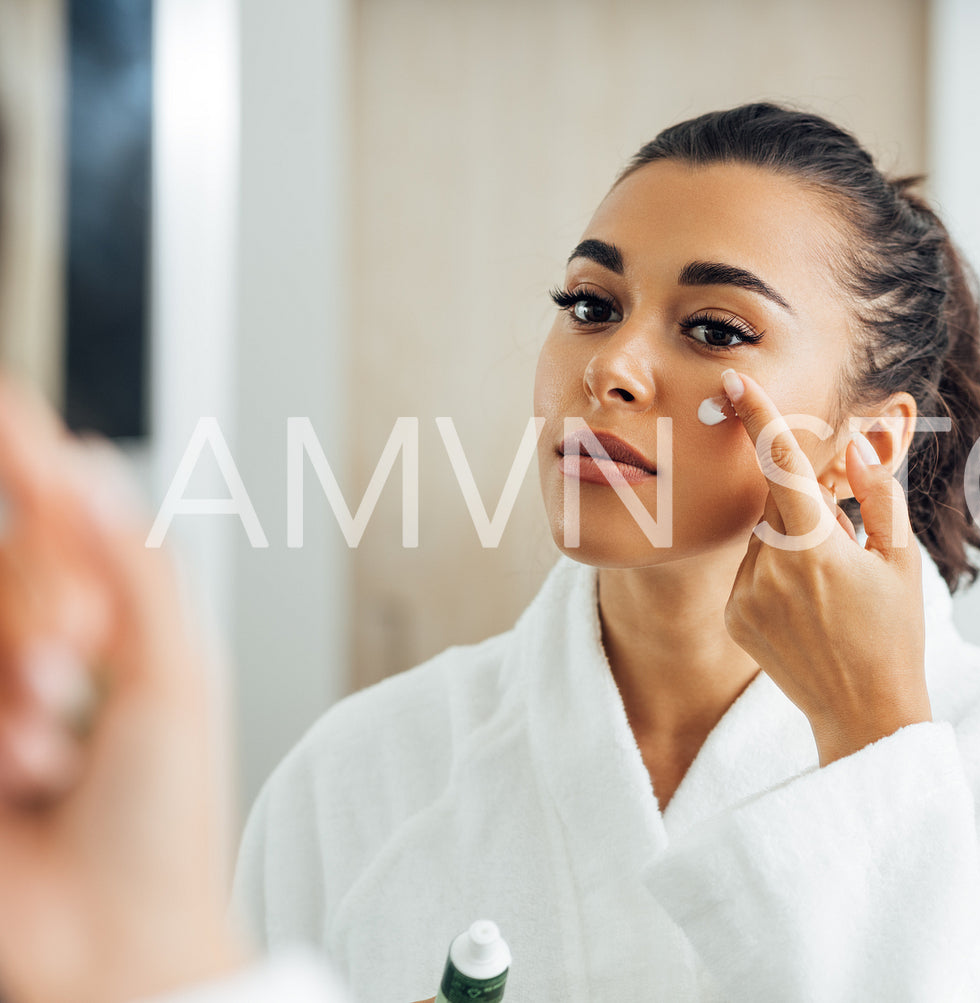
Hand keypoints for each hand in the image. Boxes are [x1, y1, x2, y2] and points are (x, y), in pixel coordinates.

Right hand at [0, 375, 249, 1002]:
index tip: (8, 403)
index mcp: (110, 629)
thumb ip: (134, 571)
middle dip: (39, 605)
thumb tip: (93, 471)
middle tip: (75, 668)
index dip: (23, 456)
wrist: (119, 938)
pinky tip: (23, 775)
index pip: (53, 521)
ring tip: (49, 752)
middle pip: (12, 565)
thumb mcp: (174, 681)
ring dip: (14, 680)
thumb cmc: (165, 824)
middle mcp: (37, 654)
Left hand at [719, 368, 931, 766]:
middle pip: (778, 504)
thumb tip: (856, 445)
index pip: (781, 466)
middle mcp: (769, 568)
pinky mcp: (733, 616)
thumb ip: (878, 494)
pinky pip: (751, 570)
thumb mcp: (901, 559)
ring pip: (764, 537)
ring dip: (793, 542)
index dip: (757, 417)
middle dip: (809, 505)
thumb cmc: (894, 633)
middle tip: (848, 541)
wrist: (863, 714)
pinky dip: (777, 571)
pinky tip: (809, 608)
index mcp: (814, 548)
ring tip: (831, 590)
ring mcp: (745, 594)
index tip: (733, 382)